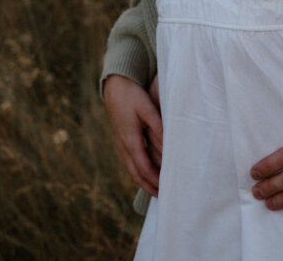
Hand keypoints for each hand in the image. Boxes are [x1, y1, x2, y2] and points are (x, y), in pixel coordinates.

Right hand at [103, 74, 162, 195]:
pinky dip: (139, 170)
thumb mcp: (147, 110)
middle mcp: (123, 145)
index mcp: (130, 140)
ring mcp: (120, 143)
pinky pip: (130, 161)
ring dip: (143, 180)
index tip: (165, 189)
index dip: (154, 180)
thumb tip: (168, 145)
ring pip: (131, 168)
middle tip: (162, 196)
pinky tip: (146, 171)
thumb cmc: (133, 95)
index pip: (144, 167)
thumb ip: (158, 127)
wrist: (114, 86)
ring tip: (156, 188)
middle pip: (136, 173)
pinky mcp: (121, 139)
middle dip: (149, 185)